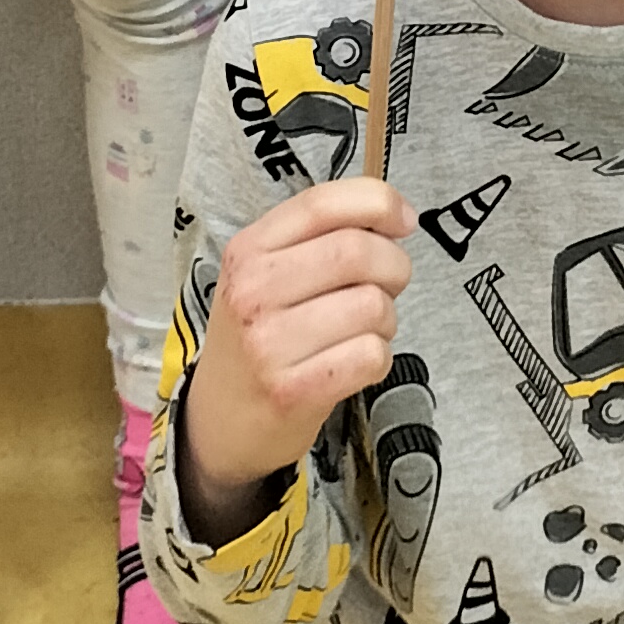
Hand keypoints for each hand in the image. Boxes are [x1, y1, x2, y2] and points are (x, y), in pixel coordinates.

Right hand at [179, 182, 414, 538]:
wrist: (219, 421)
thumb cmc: (257, 339)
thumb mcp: (265, 274)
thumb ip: (317, 238)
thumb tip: (391, 215)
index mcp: (247, 250)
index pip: (322, 203)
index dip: (378, 202)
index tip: (404, 220)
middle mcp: (253, 291)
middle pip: (356, 251)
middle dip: (394, 265)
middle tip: (390, 283)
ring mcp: (269, 344)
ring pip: (372, 305)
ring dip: (386, 318)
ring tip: (362, 329)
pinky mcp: (293, 391)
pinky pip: (371, 355)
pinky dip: (378, 356)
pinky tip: (355, 360)